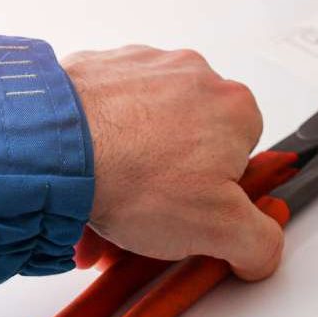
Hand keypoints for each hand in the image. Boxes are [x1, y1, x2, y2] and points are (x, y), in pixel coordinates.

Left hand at [63, 46, 282, 280]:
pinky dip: (100, 138)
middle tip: (144, 213)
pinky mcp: (102, 67)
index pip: (241, 156)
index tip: (192, 211)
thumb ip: (258, 241)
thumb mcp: (219, 229)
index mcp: (235, 108)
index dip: (216, 191)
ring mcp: (147, 67)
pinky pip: (109, 108)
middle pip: (194, 139)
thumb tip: (263, 248)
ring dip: (133, 161)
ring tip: (107, 201)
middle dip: (170, 178)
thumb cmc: (133, 175)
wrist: (54, 147)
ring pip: (149, 124)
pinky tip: (85, 173)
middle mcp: (196, 77)